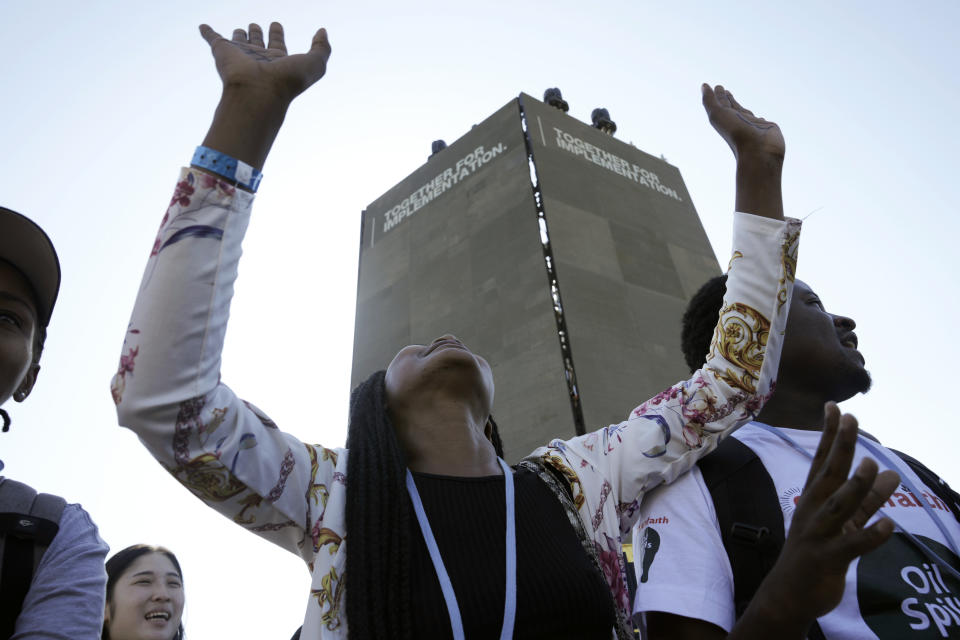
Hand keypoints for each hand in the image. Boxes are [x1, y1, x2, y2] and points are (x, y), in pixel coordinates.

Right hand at [200, 22, 330, 105]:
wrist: (258, 92)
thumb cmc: (287, 81)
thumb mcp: (315, 64)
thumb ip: (323, 48)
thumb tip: (322, 31)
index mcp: (278, 61)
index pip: (277, 45)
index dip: (277, 33)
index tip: (276, 24)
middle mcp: (259, 59)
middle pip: (258, 42)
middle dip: (258, 33)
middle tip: (257, 25)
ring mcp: (240, 56)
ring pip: (238, 40)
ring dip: (239, 34)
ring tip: (241, 28)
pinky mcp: (222, 52)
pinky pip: (212, 38)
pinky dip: (207, 32)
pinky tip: (203, 26)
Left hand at [702, 84, 784, 163]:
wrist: (757, 151)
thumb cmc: (736, 133)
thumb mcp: (717, 114)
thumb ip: (710, 101)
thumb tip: (704, 86)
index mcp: (725, 119)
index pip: (721, 104)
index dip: (718, 95)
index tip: (717, 86)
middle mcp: (737, 122)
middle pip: (731, 108)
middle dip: (726, 99)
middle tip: (722, 89)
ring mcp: (752, 125)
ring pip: (745, 114)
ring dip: (740, 107)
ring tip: (736, 103)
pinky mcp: (767, 128)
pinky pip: (761, 122)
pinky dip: (759, 119)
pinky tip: (759, 119)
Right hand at [748, 403, 898, 634]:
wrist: (788, 594)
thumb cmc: (816, 551)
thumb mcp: (843, 522)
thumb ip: (868, 500)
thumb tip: (892, 472)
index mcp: (814, 498)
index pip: (822, 460)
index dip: (830, 434)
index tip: (836, 407)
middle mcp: (813, 510)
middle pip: (828, 473)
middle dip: (840, 447)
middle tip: (851, 420)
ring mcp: (818, 533)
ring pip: (839, 506)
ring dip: (856, 487)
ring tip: (874, 466)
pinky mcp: (827, 558)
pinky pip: (851, 546)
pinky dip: (869, 536)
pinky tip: (887, 526)